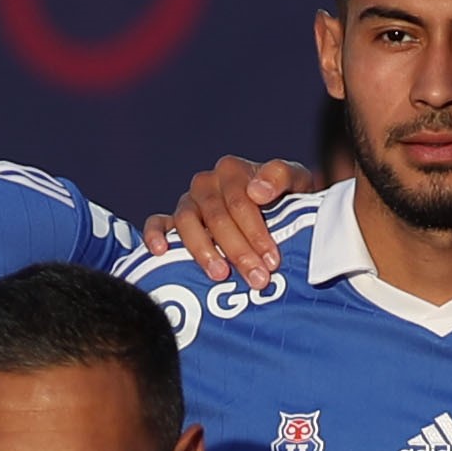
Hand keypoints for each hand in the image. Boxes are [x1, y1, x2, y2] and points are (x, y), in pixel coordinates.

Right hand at [153, 156, 315, 290]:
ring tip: (220, 275)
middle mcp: (206, 183)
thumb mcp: (296, 182)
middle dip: (238, 251)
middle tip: (257, 279)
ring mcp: (188, 201)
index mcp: (232, 171)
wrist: (279, 209)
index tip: (272, 261)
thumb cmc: (287, 198)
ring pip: (187, 222)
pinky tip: (162, 252)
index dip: (256, 233)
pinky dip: (155, 235)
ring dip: (203, 250)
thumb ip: (281, 177)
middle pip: (217, 218)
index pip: (240, 202)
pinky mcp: (172, 219)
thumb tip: (257, 191)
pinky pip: (157, 222)